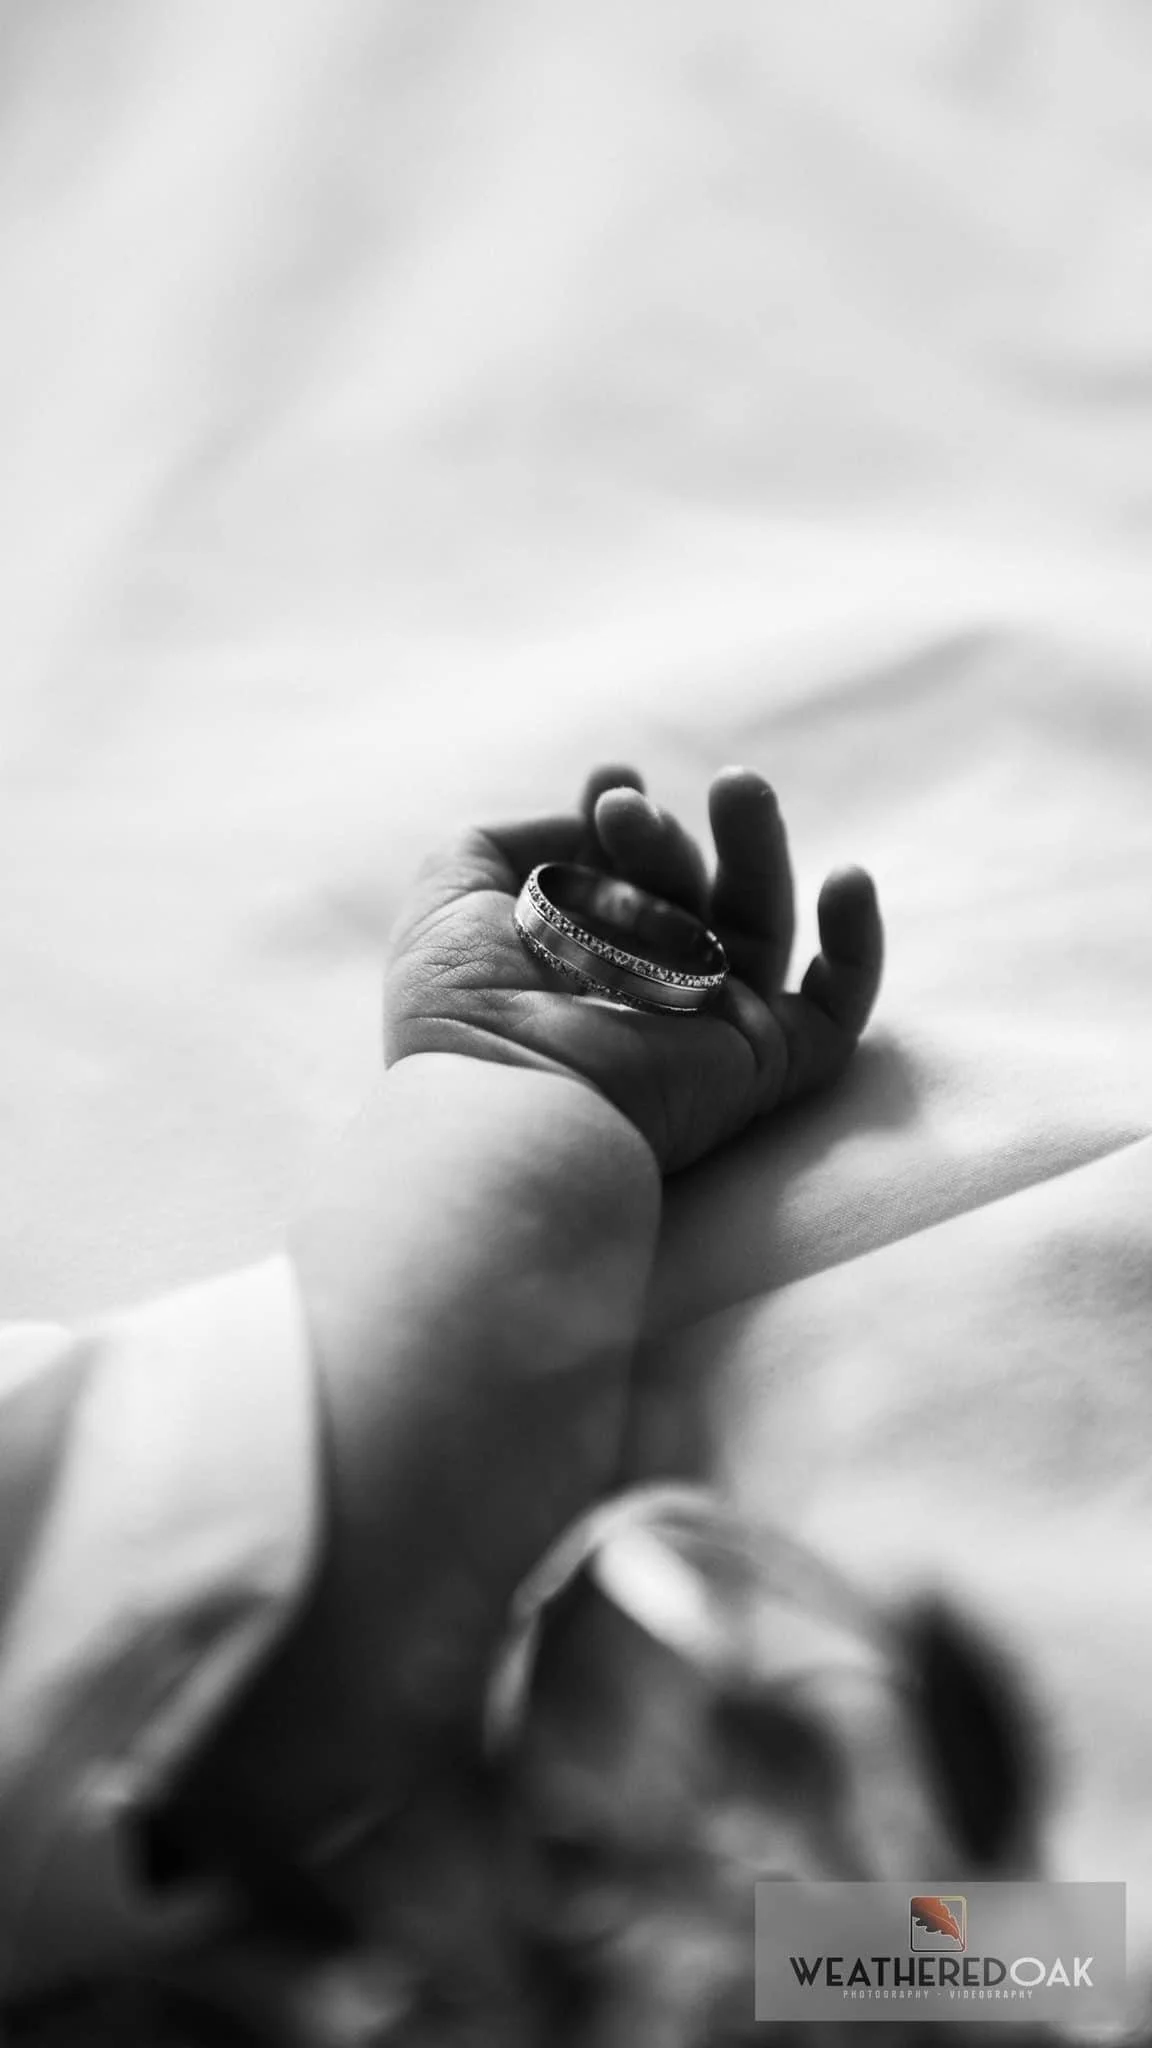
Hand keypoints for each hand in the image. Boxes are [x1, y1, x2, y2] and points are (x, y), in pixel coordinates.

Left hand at [385, 765, 883, 1171]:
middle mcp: (646, 991)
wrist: (505, 1098)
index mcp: (578, 960)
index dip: (626, 821)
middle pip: (692, 891)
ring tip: (738, 787)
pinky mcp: (762, 1062)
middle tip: (626, 810)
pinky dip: (857, 945)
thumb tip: (592, 813)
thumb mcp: (453, 889)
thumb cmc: (463, 1008)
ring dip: (756, 848)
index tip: (610, 782)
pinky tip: (848, 878)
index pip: (626, 877)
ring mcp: (709, 1026)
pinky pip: (838, 1012)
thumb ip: (510, 833)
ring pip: (761, 923)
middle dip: (667, 837)